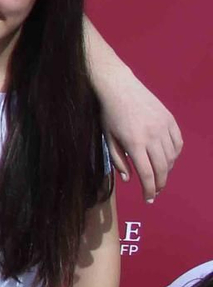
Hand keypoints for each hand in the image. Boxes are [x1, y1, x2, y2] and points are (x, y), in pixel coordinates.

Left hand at [97, 67, 181, 201]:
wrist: (119, 86)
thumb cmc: (109, 113)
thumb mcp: (107, 137)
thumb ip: (117, 160)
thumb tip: (128, 179)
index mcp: (134, 143)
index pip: (147, 174)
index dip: (149, 190)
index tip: (148, 200)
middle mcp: (152, 136)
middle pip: (162, 169)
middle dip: (159, 185)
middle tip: (155, 192)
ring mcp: (164, 127)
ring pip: (172, 157)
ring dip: (167, 170)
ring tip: (158, 176)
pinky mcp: (170, 120)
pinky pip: (178, 143)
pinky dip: (174, 155)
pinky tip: (167, 159)